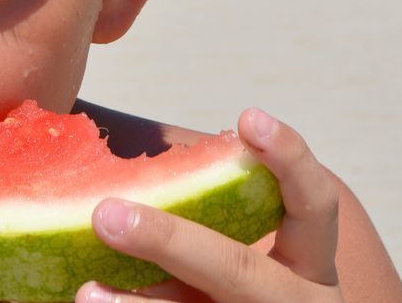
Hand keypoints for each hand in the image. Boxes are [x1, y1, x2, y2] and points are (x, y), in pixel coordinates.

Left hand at [76, 109, 340, 302]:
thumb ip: (209, 214)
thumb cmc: (235, 288)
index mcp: (309, 264)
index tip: (249, 117)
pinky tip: (90, 298)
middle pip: (238, 269)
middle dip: (170, 242)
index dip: (290, 160)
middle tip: (106, 216)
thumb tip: (119, 186)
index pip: (314, 206)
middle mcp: (295, 301)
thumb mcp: (246, 255)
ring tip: (86, 291)